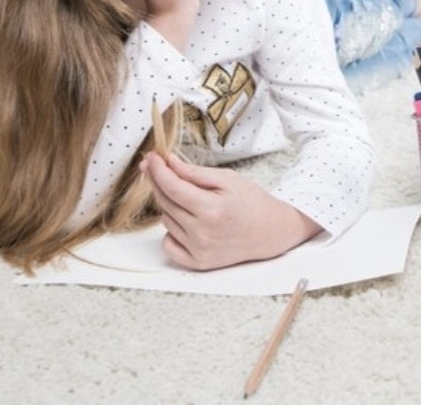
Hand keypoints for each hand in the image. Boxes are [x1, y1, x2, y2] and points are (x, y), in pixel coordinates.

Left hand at [139, 152, 321, 269]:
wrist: (270, 231)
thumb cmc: (251, 201)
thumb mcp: (227, 178)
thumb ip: (194, 172)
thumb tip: (167, 162)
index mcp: (211, 209)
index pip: (172, 187)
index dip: (157, 170)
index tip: (151, 157)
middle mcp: (202, 233)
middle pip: (165, 202)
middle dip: (160, 182)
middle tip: (162, 168)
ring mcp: (199, 251)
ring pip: (166, 220)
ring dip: (171, 205)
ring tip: (193, 200)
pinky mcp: (198, 263)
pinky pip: (168, 244)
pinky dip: (172, 231)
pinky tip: (187, 222)